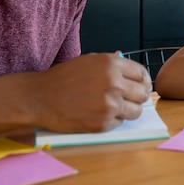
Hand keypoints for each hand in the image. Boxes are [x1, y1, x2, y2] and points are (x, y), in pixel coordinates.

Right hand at [30, 52, 151, 132]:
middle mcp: (114, 83)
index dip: (142, 81)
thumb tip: (133, 74)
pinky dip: (112, 120)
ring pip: (136, 111)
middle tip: (129, 99)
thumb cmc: (63, 78)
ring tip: (114, 108)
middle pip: (143, 94)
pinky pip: (119, 123)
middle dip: (137, 97)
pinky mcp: (103, 123)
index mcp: (112, 64)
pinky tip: (98, 114)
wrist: (40, 98)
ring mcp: (110, 105)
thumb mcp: (90, 61)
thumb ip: (112, 65)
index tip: (140, 86)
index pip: (141, 74)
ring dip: (128, 110)